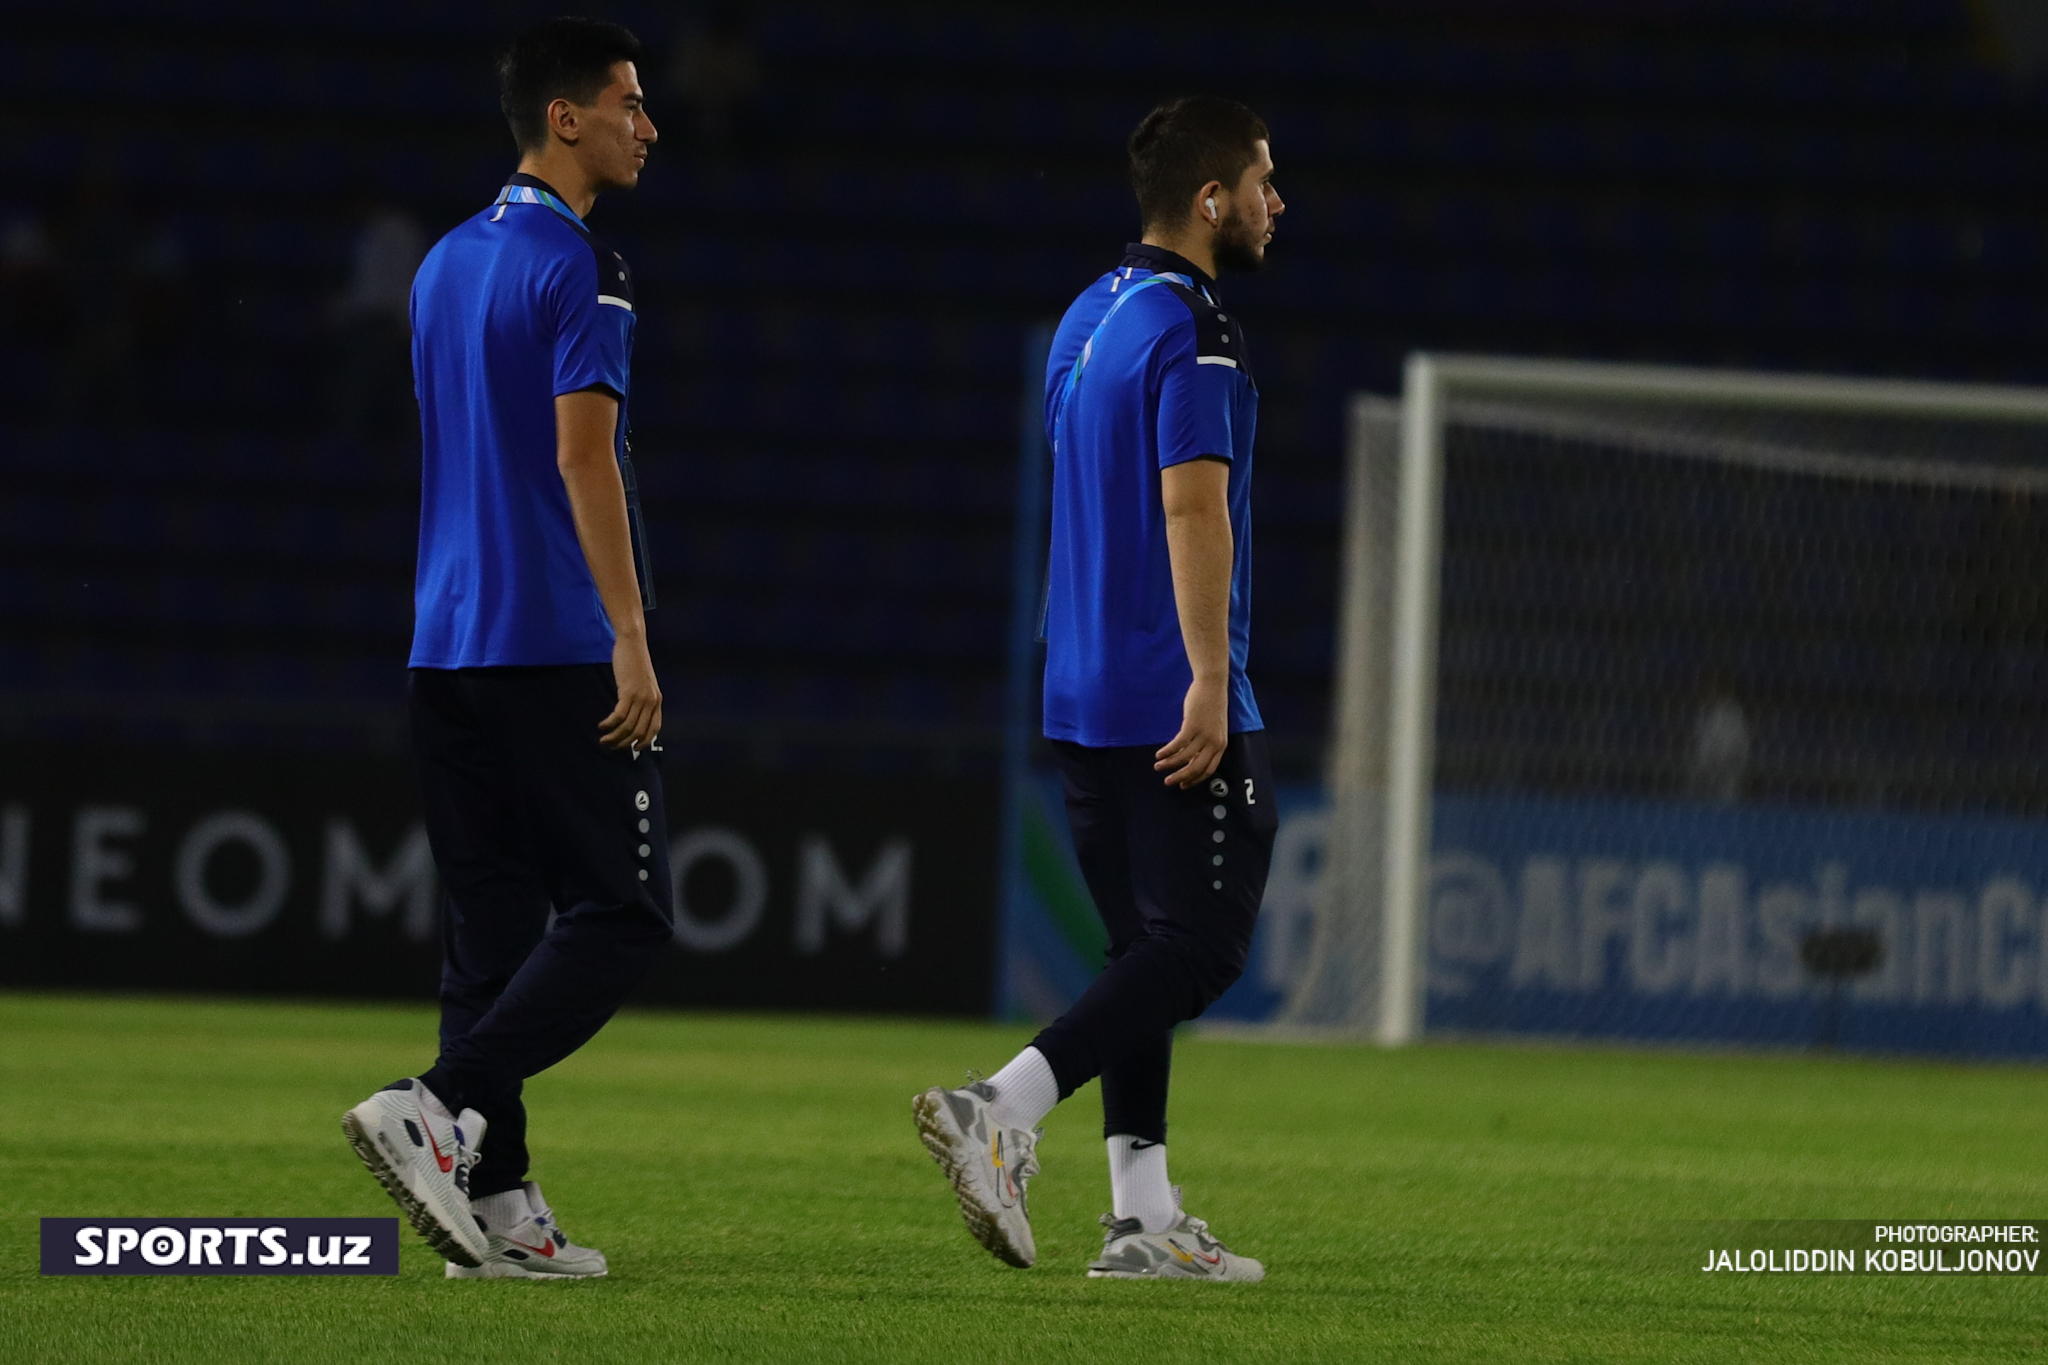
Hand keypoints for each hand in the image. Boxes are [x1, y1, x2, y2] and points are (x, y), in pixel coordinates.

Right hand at [599, 633, 662, 751]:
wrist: (633, 643)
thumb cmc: (635, 662)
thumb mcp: (644, 683)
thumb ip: (642, 698)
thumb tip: (633, 714)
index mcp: (657, 701)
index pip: (654, 728)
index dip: (643, 741)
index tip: (632, 748)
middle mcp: (652, 702)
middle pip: (639, 732)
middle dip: (624, 743)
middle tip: (611, 746)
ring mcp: (641, 698)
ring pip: (628, 727)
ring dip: (614, 737)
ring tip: (603, 739)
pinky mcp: (628, 692)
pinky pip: (619, 716)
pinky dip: (610, 724)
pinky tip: (602, 726)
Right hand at [1155, 675, 1228, 787]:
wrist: (1212, 685)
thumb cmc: (1211, 705)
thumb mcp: (1213, 728)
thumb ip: (1205, 743)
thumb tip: (1190, 758)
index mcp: (1221, 745)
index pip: (1209, 770)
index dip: (1195, 780)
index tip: (1183, 784)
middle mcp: (1214, 743)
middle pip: (1196, 768)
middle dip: (1181, 777)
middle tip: (1168, 782)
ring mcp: (1204, 734)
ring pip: (1185, 757)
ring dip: (1169, 764)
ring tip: (1158, 766)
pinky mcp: (1192, 725)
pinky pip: (1178, 744)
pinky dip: (1167, 751)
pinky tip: (1159, 754)